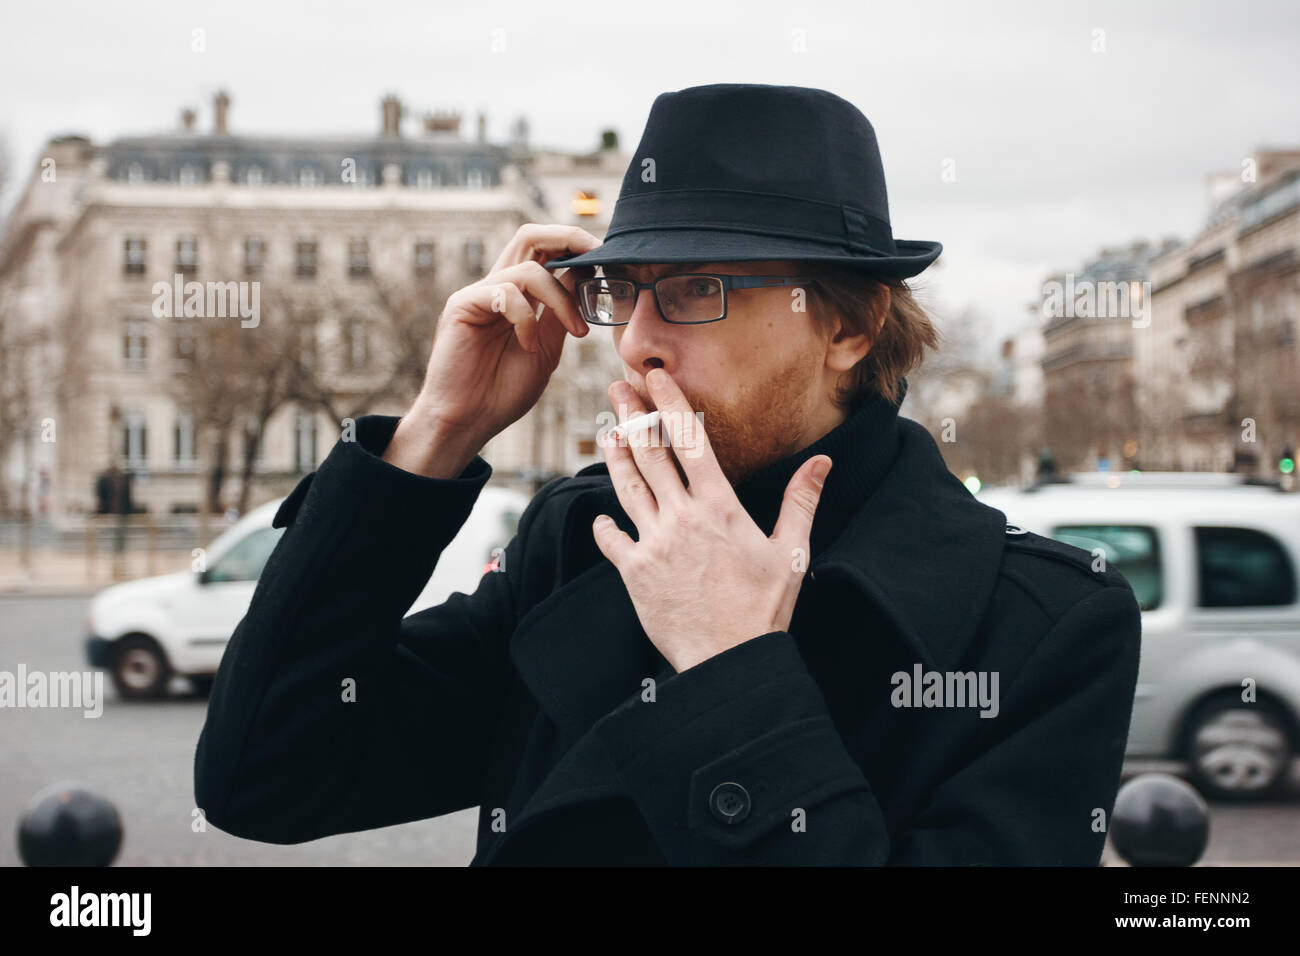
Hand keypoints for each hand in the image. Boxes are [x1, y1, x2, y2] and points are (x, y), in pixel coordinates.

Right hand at [384, 224, 598, 476]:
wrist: (469, 422)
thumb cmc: (503, 391)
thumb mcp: (546, 349)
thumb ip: (559, 314)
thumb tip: (581, 276)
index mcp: (518, 296)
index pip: (545, 252)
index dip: (576, 247)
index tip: (608, 259)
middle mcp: (497, 288)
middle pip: (530, 236)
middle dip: (568, 237)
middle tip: (598, 254)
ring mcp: (478, 294)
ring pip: (528, 269)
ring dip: (561, 299)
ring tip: (576, 331)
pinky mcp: (462, 306)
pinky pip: (505, 293)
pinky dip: (526, 320)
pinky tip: (528, 347)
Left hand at [591, 368, 831, 672]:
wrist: (730, 660)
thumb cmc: (764, 609)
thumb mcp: (792, 552)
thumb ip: (801, 501)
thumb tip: (822, 461)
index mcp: (719, 506)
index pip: (690, 441)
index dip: (669, 403)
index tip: (655, 376)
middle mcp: (682, 517)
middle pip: (650, 453)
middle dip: (632, 415)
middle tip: (618, 388)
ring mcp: (655, 543)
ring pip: (626, 488)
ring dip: (615, 456)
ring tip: (607, 432)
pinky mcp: (635, 572)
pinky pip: (612, 539)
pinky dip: (604, 525)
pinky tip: (601, 516)